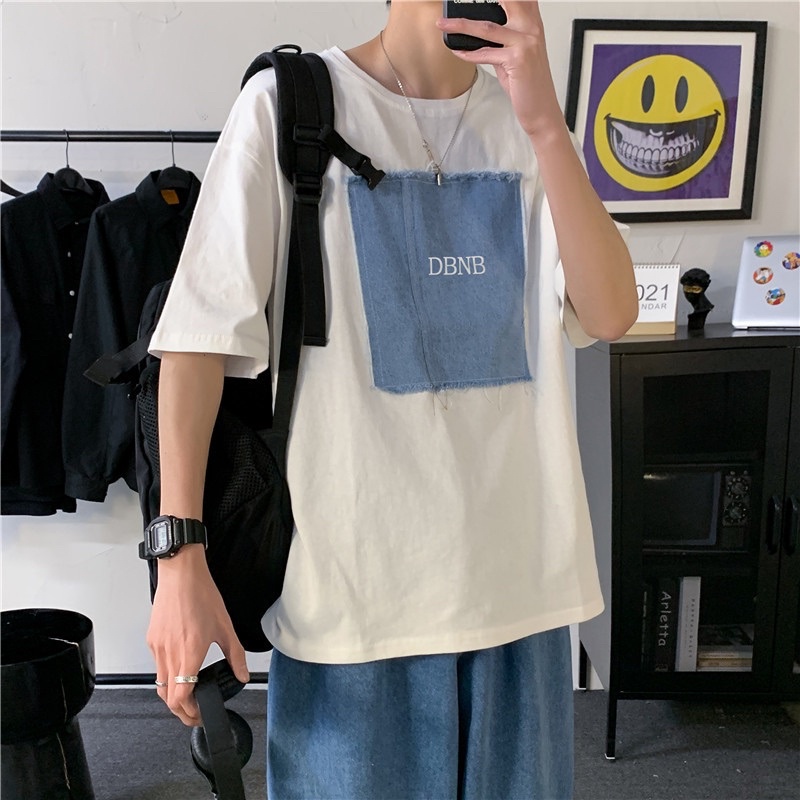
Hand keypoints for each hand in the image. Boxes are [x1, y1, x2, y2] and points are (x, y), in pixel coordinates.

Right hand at [146, 546, 249, 725]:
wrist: (181, 574)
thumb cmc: (202, 595)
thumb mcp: (225, 627)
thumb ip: (235, 655)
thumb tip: (241, 674)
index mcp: (188, 654)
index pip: (181, 698)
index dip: (189, 713)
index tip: (201, 716)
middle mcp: (169, 654)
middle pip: (168, 697)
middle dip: (181, 711)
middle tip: (195, 713)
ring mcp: (158, 647)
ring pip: (161, 683)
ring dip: (173, 694)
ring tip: (189, 695)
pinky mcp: (152, 639)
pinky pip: (158, 665)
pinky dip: (168, 674)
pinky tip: (182, 668)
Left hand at [437, 1, 563, 138]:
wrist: (542, 110)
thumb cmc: (528, 84)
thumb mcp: (515, 56)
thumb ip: (500, 41)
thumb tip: (477, 34)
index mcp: (533, 24)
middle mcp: (531, 29)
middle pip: (506, 1)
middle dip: (478, 2)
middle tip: (454, 6)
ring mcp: (525, 42)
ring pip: (487, 27)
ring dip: (461, 25)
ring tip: (444, 24)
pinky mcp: (518, 59)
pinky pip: (485, 53)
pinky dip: (468, 54)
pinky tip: (457, 51)